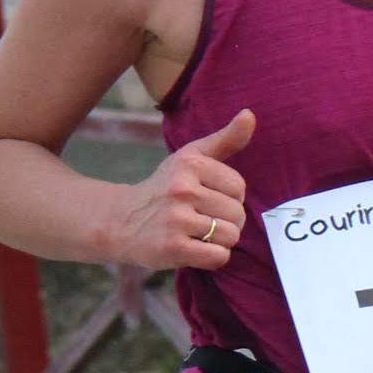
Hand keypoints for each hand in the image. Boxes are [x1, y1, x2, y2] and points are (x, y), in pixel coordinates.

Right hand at [110, 108, 253, 267]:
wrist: (122, 221)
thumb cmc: (165, 188)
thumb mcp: (191, 157)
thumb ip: (225, 139)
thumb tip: (250, 115)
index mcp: (190, 164)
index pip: (239, 187)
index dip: (229, 198)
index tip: (208, 198)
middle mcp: (182, 189)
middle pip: (237, 214)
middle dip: (226, 221)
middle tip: (202, 220)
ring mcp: (176, 219)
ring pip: (230, 236)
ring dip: (220, 241)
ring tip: (200, 234)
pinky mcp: (173, 247)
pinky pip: (219, 257)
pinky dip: (214, 257)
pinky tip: (196, 249)